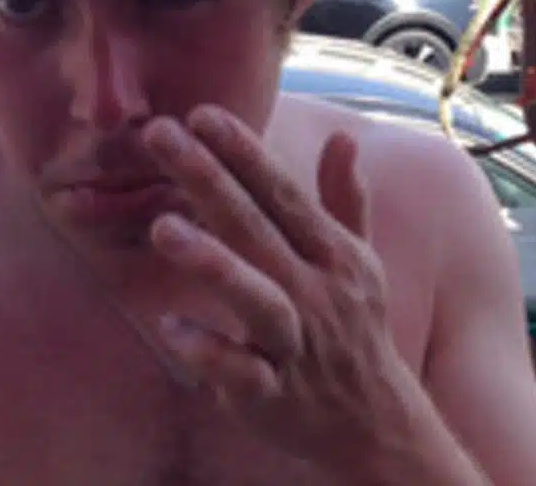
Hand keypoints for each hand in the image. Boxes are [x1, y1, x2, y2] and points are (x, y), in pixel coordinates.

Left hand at [141, 107, 414, 465]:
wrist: (375, 422)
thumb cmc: (357, 327)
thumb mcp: (360, 260)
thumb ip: (345, 198)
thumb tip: (342, 139)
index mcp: (332, 252)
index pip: (283, 192)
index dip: (244, 151)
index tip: (201, 113)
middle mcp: (316, 289)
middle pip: (257, 227)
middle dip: (208, 177)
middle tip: (160, 134)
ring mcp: (296, 342)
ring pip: (256, 298)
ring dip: (213, 262)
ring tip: (162, 228)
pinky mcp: (272, 394)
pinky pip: (241, 372)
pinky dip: (210, 352)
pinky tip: (170, 327)